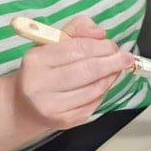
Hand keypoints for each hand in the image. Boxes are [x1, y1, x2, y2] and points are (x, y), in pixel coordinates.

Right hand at [14, 16, 133, 129]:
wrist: (25, 105)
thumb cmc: (42, 70)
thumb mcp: (52, 44)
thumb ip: (76, 31)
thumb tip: (100, 32)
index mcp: (36, 60)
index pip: (77, 49)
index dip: (100, 46)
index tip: (113, 45)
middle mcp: (40, 84)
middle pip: (88, 70)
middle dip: (112, 62)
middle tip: (126, 57)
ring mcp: (53, 105)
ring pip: (94, 88)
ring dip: (111, 77)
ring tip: (118, 68)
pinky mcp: (65, 120)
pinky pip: (93, 103)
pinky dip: (103, 91)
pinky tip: (105, 83)